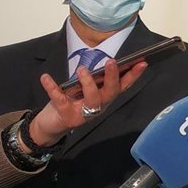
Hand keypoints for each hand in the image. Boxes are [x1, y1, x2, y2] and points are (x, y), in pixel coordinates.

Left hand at [27, 58, 147, 146]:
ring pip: (93, 99)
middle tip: (111, 62)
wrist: (50, 125)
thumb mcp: (83, 90)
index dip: (133, 75)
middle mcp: (98, 106)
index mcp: (104, 98)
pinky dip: (52, 88)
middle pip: (110, 92)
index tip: (142, 62)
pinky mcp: (67, 116)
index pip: (122, 86)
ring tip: (82, 69)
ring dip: (88, 83)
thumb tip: (102, 62)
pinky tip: (45, 77)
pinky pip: (61, 100)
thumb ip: (93, 80)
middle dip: (112, 77)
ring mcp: (84, 113)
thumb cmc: (70, 103)